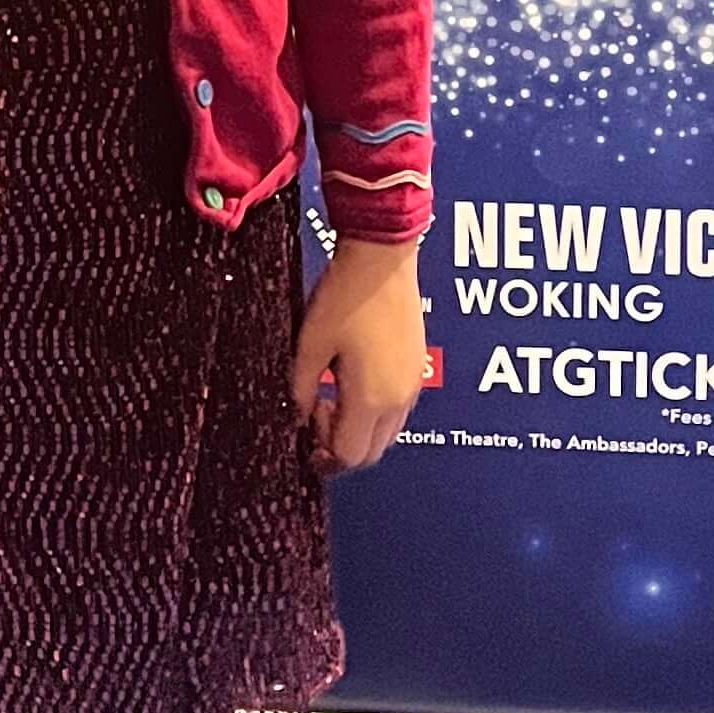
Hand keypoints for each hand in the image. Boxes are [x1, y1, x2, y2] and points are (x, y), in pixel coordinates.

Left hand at [290, 244, 426, 473]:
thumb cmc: (346, 295)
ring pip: (386, 432)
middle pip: (371, 452)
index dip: (323, 455)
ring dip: (359, 428)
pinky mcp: (416, 364)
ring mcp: (411, 382)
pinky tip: (351, 379)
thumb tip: (297, 414)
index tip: (304, 433)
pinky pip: (396, 407)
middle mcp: (398, 398)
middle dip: (341, 446)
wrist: (382, 256)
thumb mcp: (309, 345)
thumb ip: (301, 388)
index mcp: (371, 399)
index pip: (350, 456)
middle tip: (315, 417)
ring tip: (331, 394)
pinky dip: (374, 409)